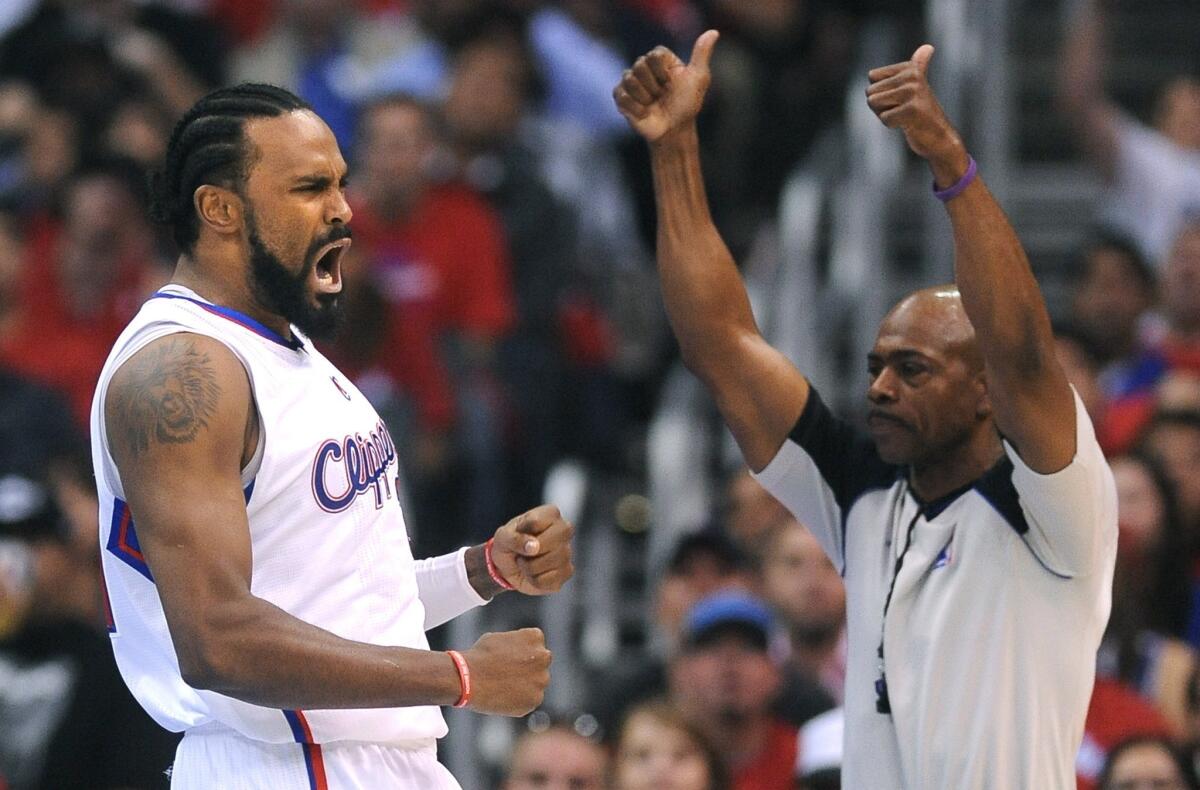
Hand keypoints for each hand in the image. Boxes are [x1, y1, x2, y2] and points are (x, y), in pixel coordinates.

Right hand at [462, 628, 551, 715]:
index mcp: (535, 637)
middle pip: (540, 664)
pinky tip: (503, 697)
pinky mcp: (535, 700)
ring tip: (502, 686)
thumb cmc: (480, 656)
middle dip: (528, 668)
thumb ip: (517, 644)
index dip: (521, 652)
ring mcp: (541, 680)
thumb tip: (520, 652)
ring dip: (526, 685)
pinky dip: (520, 700)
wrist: (468, 679)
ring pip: (536, 683)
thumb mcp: (499, 638)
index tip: (508, 658)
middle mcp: (544, 657)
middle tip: (508, 674)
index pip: (535, 645)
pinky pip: (530, 700)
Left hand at [490, 504, 573, 595]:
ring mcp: (568, 552)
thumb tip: (534, 547)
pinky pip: (547, 581)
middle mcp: (564, 530)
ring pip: (547, 563)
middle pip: (548, 542)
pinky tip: (534, 573)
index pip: (535, 522)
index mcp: (550, 514)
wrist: (509, 565)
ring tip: (527, 562)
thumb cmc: (509, 544)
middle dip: (529, 552)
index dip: (520, 533)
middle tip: (523, 551)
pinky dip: (534, 580)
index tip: (517, 534)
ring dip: (528, 567)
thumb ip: (515, 538)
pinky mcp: (567, 572)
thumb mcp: (503, 537)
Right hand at [613, 30, 719, 142]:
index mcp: (661, 60)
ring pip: (629, 79)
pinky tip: (644, 112)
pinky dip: (636, 107)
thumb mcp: (698, 78)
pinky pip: (622, 95)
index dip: (662, 71)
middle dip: (654, 86)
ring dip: (645, 97)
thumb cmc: (687, 105)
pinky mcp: (621, 97)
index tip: (671, 83)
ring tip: (653, 104)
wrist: (674, 130)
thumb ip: (702, 54)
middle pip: (640, 65)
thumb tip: (714, 32)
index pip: (654, 54)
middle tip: (661, 96)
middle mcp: (644, 67)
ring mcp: (631, 82)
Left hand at [866, 45, 968, 184]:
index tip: (899, 98)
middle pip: (871, 92)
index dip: (880, 92)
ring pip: (874, 103)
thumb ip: (918, 65)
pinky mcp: (912, 109)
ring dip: (885, 114)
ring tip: (904, 115)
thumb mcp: (917, 86)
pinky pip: (884, 118)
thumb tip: (928, 47)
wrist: (939, 138)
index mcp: (911, 69)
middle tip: (902, 110)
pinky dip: (892, 124)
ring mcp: (913, 92)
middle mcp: (913, 76)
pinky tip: (908, 124)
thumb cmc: (922, 113)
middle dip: (881, 106)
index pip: (872, 76)